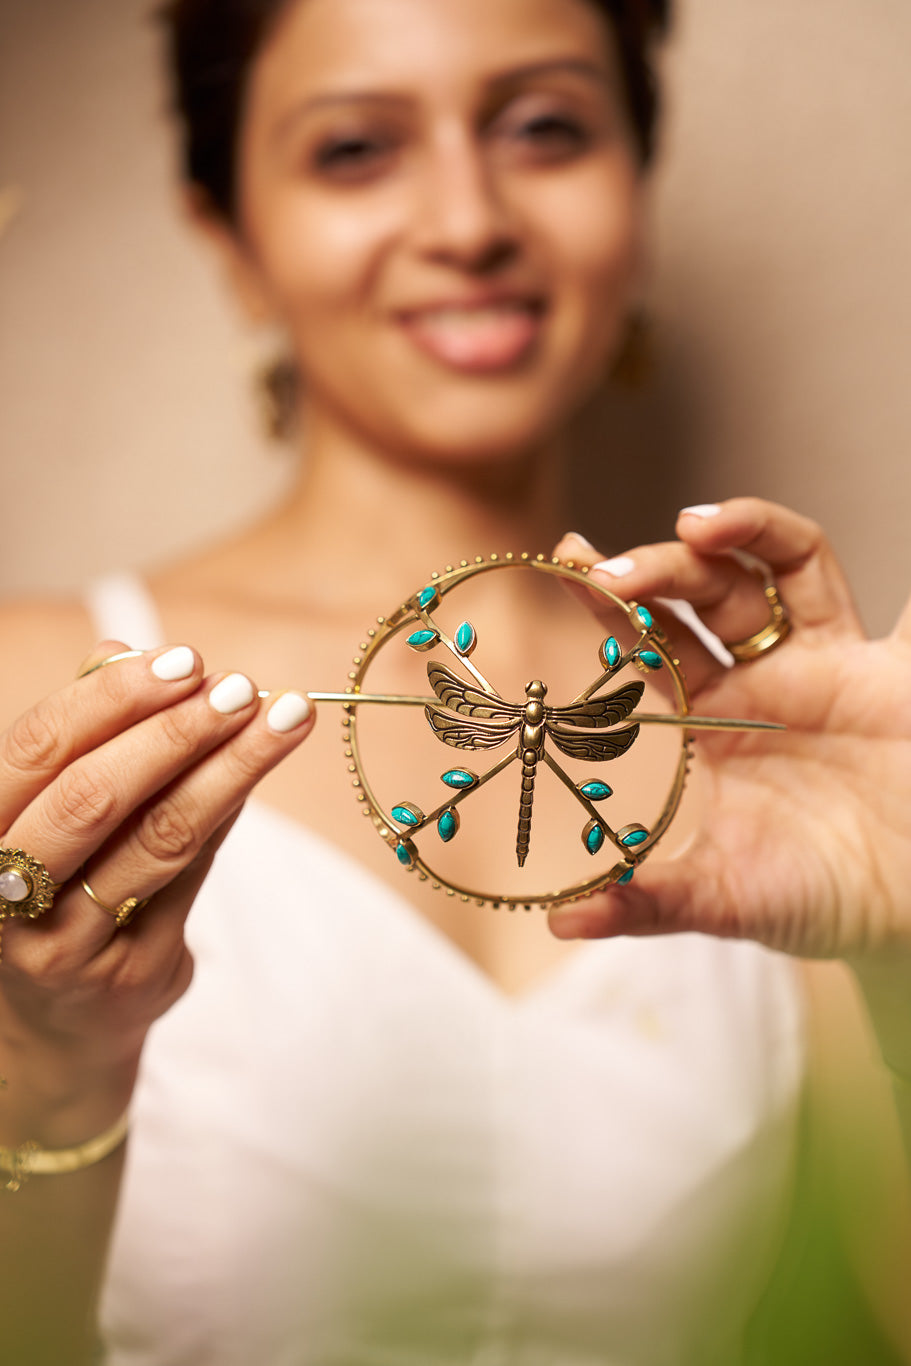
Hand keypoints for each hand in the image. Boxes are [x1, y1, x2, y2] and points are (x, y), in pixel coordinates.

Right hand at [0, 643, 314, 1080]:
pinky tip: (257, 775)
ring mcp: (66, 944)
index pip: (39, 748)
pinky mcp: (130, 977)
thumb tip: (120, 650)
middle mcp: (4, 892)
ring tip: (283, 720)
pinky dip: (227, 819)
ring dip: (229, 770)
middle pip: (95, 796)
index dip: (113, 696)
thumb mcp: (43, 815)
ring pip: (156, 840)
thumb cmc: (50, 892)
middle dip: (178, 731)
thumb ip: (82, 740)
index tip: (185, 658)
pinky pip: (191, 881)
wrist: (53, 1031)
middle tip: (243, 687)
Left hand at [550, 499, 910, 961]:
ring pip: (775, 571)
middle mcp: (763, 682)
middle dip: (658, 570)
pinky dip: (849, 568)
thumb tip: (562, 921)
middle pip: (703, 596)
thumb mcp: (728, 899)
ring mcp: (825, 664)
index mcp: (714, 725)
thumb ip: (650, 902)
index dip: (610, 605)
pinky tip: (788, 538)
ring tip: (696, 526)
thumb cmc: (823, 902)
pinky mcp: (888, 667)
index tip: (564, 564)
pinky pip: (884, 604)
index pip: (651, 647)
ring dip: (739, 532)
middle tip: (611, 567)